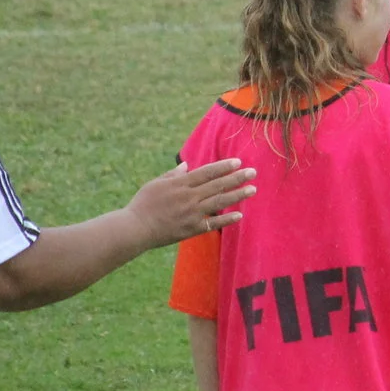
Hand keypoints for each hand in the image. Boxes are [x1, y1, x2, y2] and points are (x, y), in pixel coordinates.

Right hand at [127, 159, 255, 244]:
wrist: (136, 228)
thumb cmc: (143, 204)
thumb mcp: (156, 184)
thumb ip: (173, 175)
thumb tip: (186, 166)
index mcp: (180, 184)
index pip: (207, 172)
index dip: (224, 166)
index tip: (238, 162)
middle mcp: (189, 197)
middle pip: (218, 185)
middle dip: (237, 178)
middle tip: (253, 172)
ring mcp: (192, 213)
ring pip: (219, 202)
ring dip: (238, 195)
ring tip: (252, 189)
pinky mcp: (192, 229)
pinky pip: (213, 223)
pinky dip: (226, 220)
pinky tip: (239, 215)